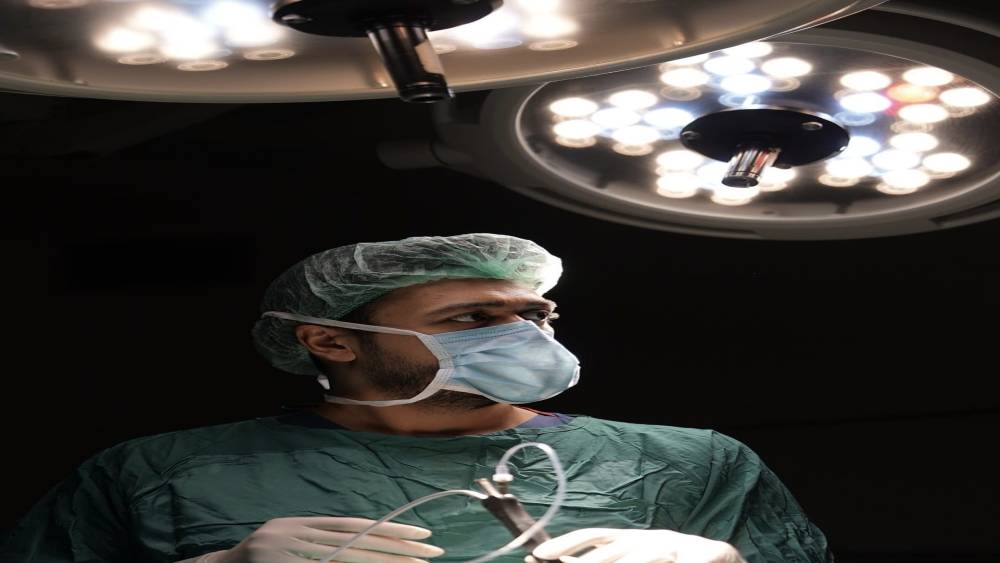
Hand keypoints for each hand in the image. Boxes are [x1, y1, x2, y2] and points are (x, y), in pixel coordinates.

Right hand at [188, 517, 444, 562]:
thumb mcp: (291, 545)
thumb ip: (324, 546)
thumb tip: (367, 543)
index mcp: (301, 525)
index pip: (355, 526)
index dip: (389, 529)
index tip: (422, 534)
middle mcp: (296, 535)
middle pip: (358, 540)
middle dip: (398, 547)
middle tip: (433, 550)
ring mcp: (290, 554)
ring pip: (347, 559)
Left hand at [525, 529, 744, 562]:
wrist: (718, 557)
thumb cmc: (667, 560)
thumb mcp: (631, 558)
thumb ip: (602, 560)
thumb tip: (562, 562)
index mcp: (627, 539)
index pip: (592, 536)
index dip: (566, 543)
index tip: (539, 554)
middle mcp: (646, 538)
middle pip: (614, 547)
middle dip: (589, 561)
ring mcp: (673, 545)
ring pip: (647, 553)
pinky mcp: (704, 554)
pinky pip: (685, 562)